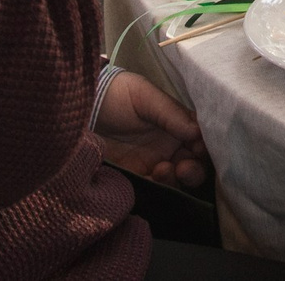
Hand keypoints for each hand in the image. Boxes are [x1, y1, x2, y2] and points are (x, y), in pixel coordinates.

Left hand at [94, 71, 206, 187]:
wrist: (79, 108)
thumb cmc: (116, 95)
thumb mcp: (145, 96)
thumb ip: (172, 113)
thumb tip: (199, 132)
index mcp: (176, 124)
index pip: (200, 139)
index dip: (205, 146)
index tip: (199, 148)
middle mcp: (168, 146)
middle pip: (194, 164)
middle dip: (195, 170)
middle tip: (184, 167)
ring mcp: (152, 164)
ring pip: (176, 180)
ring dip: (177, 179)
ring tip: (164, 170)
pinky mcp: (134, 178)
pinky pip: (153, 189)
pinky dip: (158, 188)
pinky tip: (152, 177)